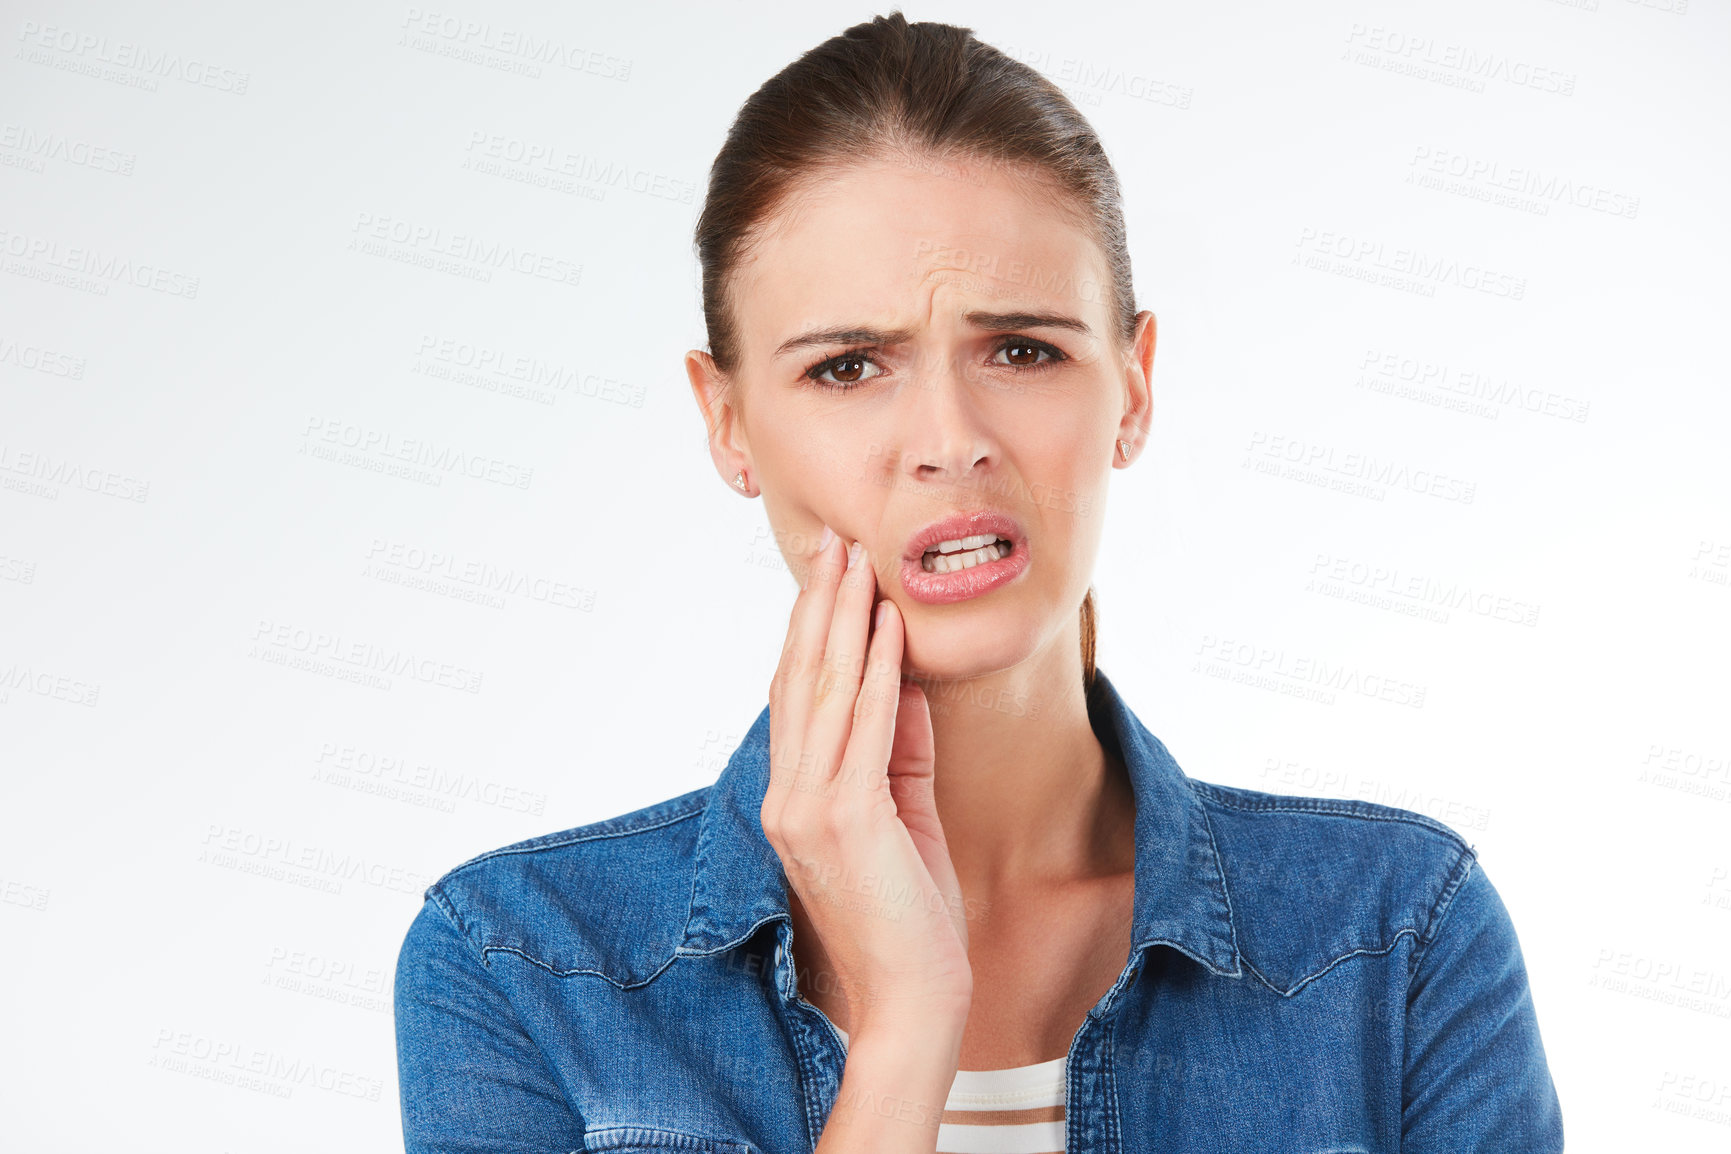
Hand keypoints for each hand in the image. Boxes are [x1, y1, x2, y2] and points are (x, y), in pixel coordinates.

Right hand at [762, 527, 972, 1036]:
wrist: (911, 1001)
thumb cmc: (910, 917)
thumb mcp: (905, 815)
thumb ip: (900, 750)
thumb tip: (906, 680)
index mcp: (793, 798)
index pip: (797, 697)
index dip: (809, 631)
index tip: (828, 575)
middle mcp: (786, 797)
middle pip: (801, 681)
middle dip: (820, 607)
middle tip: (835, 544)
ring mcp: (807, 808)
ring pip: (824, 693)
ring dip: (845, 622)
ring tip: (858, 565)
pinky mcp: (843, 820)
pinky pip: (863, 729)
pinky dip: (877, 673)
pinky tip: (887, 630)